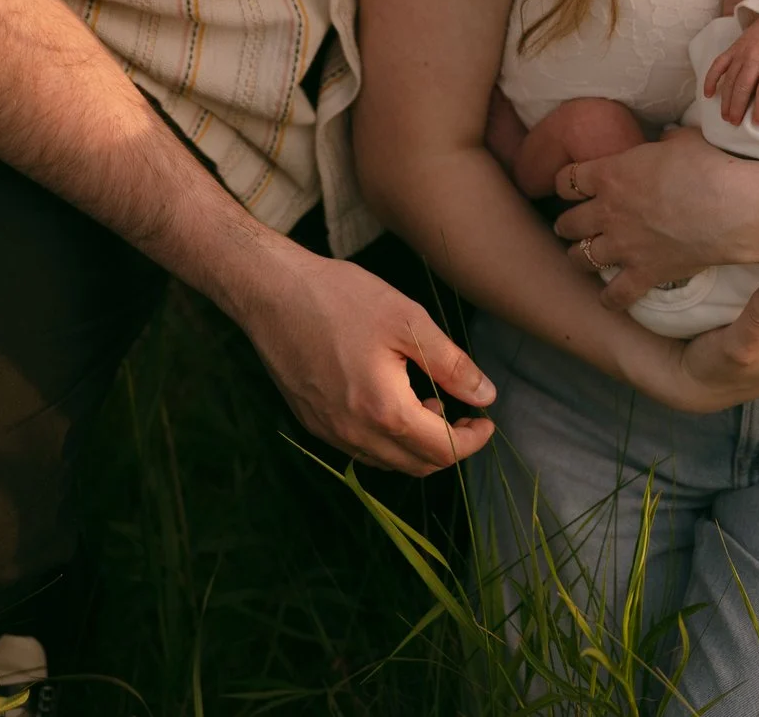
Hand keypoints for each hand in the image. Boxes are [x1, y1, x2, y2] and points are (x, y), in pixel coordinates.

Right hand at [232, 247, 495, 474]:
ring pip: (388, 462)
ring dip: (416, 444)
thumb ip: (451, 365)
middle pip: (417, 465)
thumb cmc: (341, 299)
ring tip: (425, 400)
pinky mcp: (312, 422)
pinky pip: (361, 449)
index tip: (486, 419)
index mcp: (385, 411)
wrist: (272, 292)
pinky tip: (389, 399)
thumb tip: (486, 397)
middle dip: (448, 444)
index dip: (473, 439)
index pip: (443, 450)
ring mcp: (330, 432)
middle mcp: (355, 433)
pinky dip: (386, 438)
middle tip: (460, 409)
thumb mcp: (408, 322)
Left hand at [555, 126, 758, 306]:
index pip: (566, 181)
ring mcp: (623, 246)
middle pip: (567, 223)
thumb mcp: (682, 141)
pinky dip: (610, 298)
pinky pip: (614, 295)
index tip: (573, 187)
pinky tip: (611, 296)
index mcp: (611, 175)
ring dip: (581, 257)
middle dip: (568, 224)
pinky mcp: (644, 273)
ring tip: (587, 256)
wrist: (732, 207)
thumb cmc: (708, 167)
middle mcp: (608, 212)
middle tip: (576, 225)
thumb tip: (668, 137)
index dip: (566, 184)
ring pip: (580, 258)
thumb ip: (666, 141)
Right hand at [704, 15, 758, 125]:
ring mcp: (741, 54)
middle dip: (738, 107)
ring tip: (726, 116)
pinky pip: (718, 66)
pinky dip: (711, 80)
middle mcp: (755, 59)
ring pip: (730, 80)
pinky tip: (708, 95)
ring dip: (726, 100)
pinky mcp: (731, 50)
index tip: (758, 122)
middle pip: (743, 87)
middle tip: (735, 122)